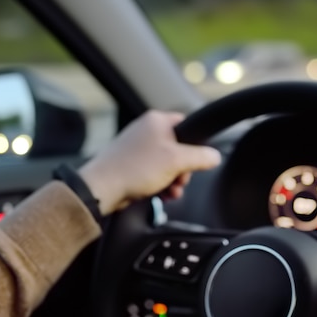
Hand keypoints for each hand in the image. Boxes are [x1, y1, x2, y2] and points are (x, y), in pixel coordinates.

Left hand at [79, 110, 221, 215]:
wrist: (102, 188)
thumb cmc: (134, 169)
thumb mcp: (177, 161)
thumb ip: (201, 157)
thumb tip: (215, 157)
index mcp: (157, 121)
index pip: (187, 124)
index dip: (195, 143)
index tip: (197, 158)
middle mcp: (146, 130)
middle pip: (179, 149)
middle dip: (183, 169)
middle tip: (180, 179)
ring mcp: (137, 148)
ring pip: (167, 164)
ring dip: (173, 180)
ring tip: (170, 191)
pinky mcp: (131, 165)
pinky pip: (154, 173)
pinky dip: (160, 184)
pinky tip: (161, 195)